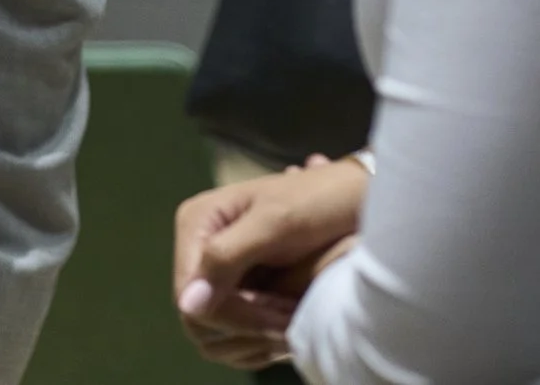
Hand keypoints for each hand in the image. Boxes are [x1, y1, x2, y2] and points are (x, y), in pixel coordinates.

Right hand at [172, 158, 367, 368]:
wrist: (352, 197)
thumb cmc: (317, 201)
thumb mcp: (274, 222)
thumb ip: (226, 257)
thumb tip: (187, 304)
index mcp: (197, 223)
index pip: (190, 294)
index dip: (232, 315)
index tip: (281, 319)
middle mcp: (198, 249)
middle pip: (198, 317)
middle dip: (245, 328)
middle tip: (290, 325)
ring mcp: (214, 273)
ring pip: (213, 334)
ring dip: (254, 339)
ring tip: (293, 326)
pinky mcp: (234, 292)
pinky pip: (231, 337)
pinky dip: (258, 343)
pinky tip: (287, 330)